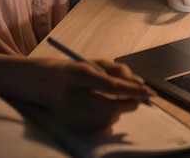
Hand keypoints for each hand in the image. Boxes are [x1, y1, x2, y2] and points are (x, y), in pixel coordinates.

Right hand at [20, 57, 154, 131]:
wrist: (40, 83)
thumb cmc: (73, 70)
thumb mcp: (94, 62)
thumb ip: (117, 70)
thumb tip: (137, 82)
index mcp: (80, 74)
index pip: (111, 86)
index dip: (131, 90)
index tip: (148, 91)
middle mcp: (74, 95)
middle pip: (110, 108)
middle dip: (129, 104)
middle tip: (139, 98)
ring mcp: (71, 113)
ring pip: (107, 119)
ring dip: (120, 111)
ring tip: (117, 99)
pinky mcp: (72, 125)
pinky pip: (99, 127)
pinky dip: (109, 119)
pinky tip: (104, 108)